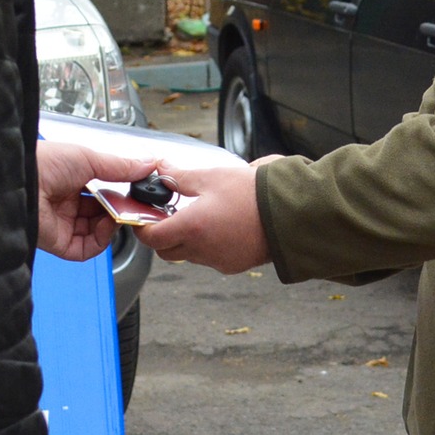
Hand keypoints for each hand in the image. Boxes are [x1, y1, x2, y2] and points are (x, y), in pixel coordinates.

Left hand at [35, 142, 158, 261]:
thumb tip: (147, 165)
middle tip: (132, 205)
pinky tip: (106, 227)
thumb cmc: (45, 162)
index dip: (119, 194)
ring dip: (112, 225)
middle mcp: (65, 203)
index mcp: (70, 180)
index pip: (101, 193)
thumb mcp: (89, 158)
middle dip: (119, 210)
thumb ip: (120, 166)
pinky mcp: (58, 242)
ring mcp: (62, 223)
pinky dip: (100, 241)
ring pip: (96, 233)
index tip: (136, 192)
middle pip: (101, 214)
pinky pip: (85, 249)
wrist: (21, 180)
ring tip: (119, 214)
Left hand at [131, 162, 271, 273]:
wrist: (291, 213)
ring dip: (187, 239)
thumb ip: (180, 176)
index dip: (142, 226)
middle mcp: (202, 250)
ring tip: (201, 215)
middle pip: (167, 250)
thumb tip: (160, 169)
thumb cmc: (254, 194)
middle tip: (170, 213)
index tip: (143, 215)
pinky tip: (221, 225)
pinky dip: (208, 245)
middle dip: (163, 234)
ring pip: (189, 255)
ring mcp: (219, 260)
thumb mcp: (212, 177)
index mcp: (192, 228)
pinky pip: (211, 258)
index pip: (151, 238)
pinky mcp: (234, 265)